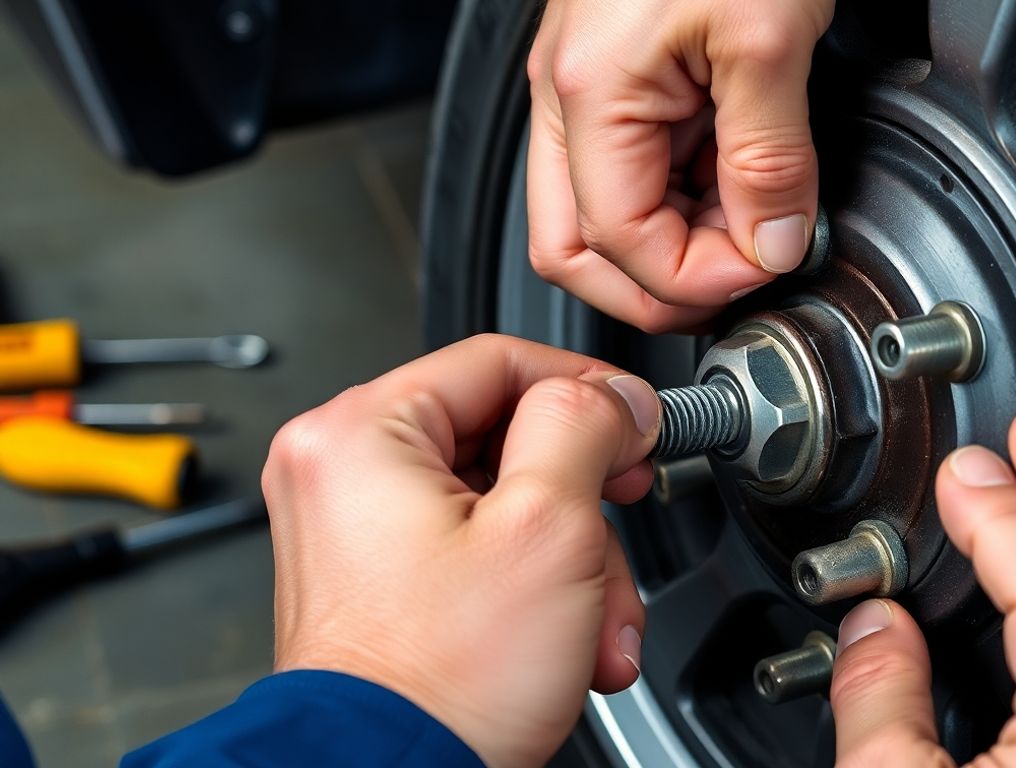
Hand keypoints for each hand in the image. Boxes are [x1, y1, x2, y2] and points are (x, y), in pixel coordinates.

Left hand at [262, 335, 660, 766]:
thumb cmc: (443, 684)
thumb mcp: (547, 527)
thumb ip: (584, 428)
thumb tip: (611, 394)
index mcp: (360, 434)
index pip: (500, 360)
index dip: (588, 387)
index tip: (637, 421)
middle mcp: (341, 472)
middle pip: (506, 439)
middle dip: (584, 506)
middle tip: (621, 522)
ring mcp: (355, 531)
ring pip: (501, 503)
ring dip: (572, 562)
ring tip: (599, 624)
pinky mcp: (377, 580)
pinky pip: (474, 549)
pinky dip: (532, 588)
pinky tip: (569, 640)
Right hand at [527, 0, 835, 332]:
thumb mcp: (772, 36)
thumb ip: (772, 158)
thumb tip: (774, 245)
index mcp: (591, 92)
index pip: (623, 243)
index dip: (697, 277)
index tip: (764, 266)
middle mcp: (566, 96)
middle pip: (579, 252)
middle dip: (661, 287)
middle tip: (741, 279)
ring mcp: (582, 90)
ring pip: (601, 219)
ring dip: (675, 242)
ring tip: (750, 221)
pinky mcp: (614, 78)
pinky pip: (629, 173)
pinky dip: (682, 198)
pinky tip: (736, 183)